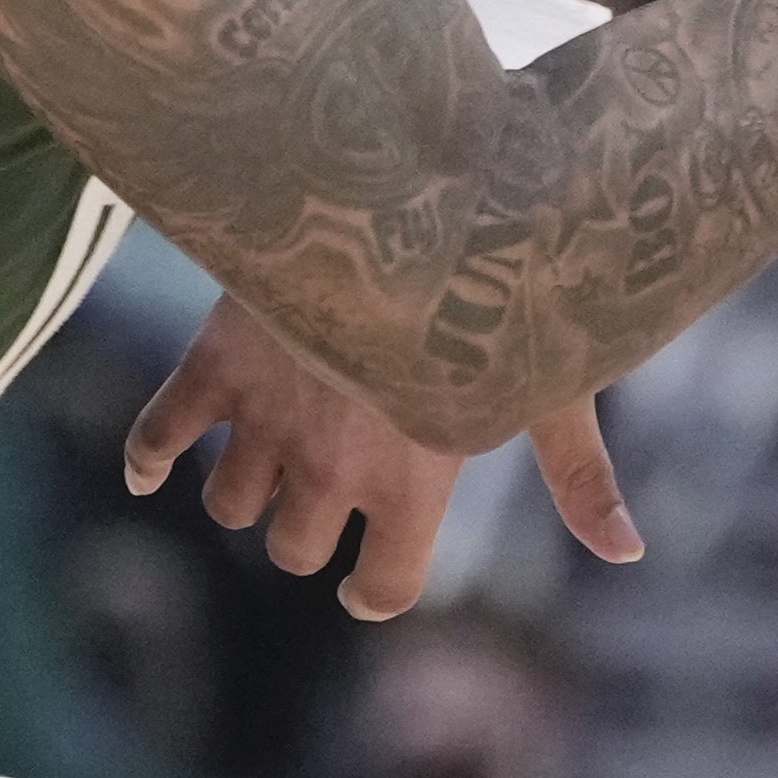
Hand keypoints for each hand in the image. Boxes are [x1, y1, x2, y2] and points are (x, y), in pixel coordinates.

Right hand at [123, 296, 644, 616]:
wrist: (393, 187)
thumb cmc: (496, 284)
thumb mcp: (548, 378)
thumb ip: (578, 472)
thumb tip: (628, 551)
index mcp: (416, 480)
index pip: (382, 588)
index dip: (377, 589)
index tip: (372, 577)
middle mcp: (332, 466)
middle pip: (295, 550)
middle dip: (312, 530)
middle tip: (333, 481)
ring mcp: (266, 419)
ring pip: (229, 505)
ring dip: (248, 489)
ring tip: (280, 444)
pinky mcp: (214, 366)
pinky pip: (157, 437)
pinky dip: (149, 458)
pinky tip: (156, 467)